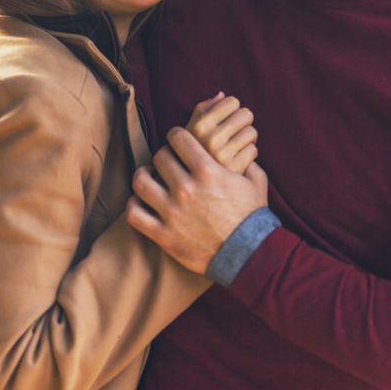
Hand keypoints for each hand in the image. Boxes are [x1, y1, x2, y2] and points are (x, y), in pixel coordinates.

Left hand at [127, 127, 267, 273]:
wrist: (248, 254)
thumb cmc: (252, 217)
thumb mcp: (256, 183)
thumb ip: (248, 162)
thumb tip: (244, 150)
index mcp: (208, 171)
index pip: (178, 138)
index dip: (176, 135)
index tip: (178, 140)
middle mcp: (187, 189)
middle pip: (159, 157)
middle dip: (164, 156)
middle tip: (168, 162)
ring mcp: (172, 212)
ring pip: (141, 182)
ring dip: (143, 176)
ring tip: (149, 178)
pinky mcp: (164, 235)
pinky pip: (134, 214)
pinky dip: (134, 205)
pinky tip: (142, 203)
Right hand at [185, 92, 257, 176]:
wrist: (194, 190)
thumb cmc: (194, 154)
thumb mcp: (190, 131)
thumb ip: (203, 110)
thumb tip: (221, 94)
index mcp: (198, 126)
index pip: (232, 101)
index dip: (232, 110)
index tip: (225, 122)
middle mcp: (209, 139)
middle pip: (246, 114)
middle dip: (243, 123)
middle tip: (234, 135)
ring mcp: (222, 155)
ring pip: (252, 132)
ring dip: (247, 139)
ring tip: (235, 148)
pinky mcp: (235, 169)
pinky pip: (253, 150)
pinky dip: (248, 154)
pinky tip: (238, 161)